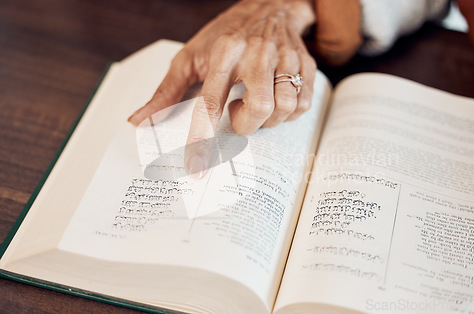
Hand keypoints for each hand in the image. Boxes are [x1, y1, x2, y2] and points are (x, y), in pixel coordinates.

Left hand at [128, 0, 315, 175]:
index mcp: (224, 52)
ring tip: (256, 106)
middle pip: (259, 107)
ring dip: (269, 120)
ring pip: (285, 107)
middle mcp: (257, 53)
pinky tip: (276, 102)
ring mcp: (284, 57)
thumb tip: (139, 120)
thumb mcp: (190, 55)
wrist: (268, 6)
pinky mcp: (305, 63)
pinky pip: (304, 102)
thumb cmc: (225, 35)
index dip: (202, 139)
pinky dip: (290, 113)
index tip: (196, 167)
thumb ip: (167, 90)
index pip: (210, 103)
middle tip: (238, 116)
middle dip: (247, 125)